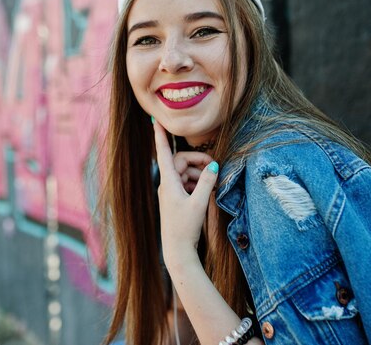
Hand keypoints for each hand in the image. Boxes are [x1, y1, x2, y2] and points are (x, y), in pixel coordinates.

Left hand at [153, 120, 218, 266]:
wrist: (177, 250)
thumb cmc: (185, 227)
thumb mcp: (199, 203)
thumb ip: (207, 182)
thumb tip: (214, 165)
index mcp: (168, 182)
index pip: (164, 152)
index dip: (160, 135)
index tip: (155, 120)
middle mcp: (166, 184)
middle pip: (182, 161)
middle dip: (198, 161)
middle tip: (216, 167)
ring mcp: (170, 192)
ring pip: (186, 173)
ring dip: (200, 175)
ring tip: (213, 184)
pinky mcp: (175, 199)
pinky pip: (187, 184)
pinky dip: (197, 184)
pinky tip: (207, 193)